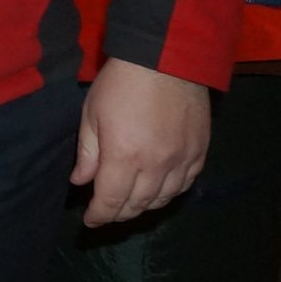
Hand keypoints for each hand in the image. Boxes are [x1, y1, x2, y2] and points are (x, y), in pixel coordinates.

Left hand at [72, 57, 210, 226]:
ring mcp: (182, 160)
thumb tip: (80, 182)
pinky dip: (169, 194)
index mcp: (124, 157)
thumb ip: (88, 153)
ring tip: (130, 204)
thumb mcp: (91, 114)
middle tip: (107, 213)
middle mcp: (156, 166)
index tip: (90, 221)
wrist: (166, 60)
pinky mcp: (200, 152)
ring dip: (144, 207)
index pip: (111, 201)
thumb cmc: (121, 84)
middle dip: (119, 213)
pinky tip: (159, 191)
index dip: (99, 216)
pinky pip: (185, 185)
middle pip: (138, 204)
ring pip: (163, 199)